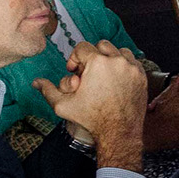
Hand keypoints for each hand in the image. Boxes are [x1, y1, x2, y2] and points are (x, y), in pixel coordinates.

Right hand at [37, 41, 148, 170]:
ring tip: (103, 74)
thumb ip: (48, 90)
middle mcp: (116, 61)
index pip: (82, 47)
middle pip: (101, 45)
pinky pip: (132, 61)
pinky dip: (124, 66)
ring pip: (119, 51)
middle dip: (93, 56)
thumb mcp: (64, 105)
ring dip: (110, 58)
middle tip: (89, 72)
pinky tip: (116, 79)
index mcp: (97, 63)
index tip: (75, 70)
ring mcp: (131, 68)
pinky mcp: (142, 76)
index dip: (75, 58)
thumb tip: (36, 82)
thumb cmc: (92, 119)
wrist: (118, 132)